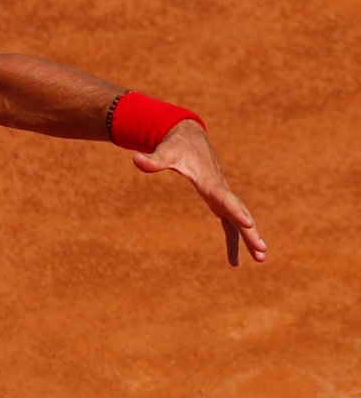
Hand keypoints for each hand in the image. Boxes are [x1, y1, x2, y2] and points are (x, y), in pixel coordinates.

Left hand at [131, 119, 266, 265]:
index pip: (225, 198)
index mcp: (210, 181)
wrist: (190, 137)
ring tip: (261, 259)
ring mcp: (222, 196)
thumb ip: (153, 160)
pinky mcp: (218, 201)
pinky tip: (235, 261)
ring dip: (250, 239)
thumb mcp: (165, 152)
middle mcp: (220, 190)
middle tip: (262, 250)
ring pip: (239, 220)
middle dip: (251, 231)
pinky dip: (233, 240)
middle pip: (239, 213)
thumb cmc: (177, 146)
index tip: (249, 223)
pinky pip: (229, 224)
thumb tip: (135, 159)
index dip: (236, 210)